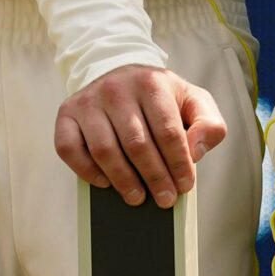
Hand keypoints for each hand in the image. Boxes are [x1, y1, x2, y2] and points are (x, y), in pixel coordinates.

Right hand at [54, 64, 225, 207]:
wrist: (123, 75)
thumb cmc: (162, 97)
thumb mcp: (194, 101)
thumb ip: (208, 124)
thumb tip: (194, 152)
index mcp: (152, 83)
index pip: (168, 131)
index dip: (178, 163)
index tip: (185, 186)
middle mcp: (116, 89)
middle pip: (137, 143)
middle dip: (154, 177)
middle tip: (164, 200)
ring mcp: (88, 101)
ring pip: (104, 150)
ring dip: (122, 180)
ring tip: (138, 198)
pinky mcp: (66, 114)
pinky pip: (69, 149)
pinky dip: (86, 171)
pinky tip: (106, 184)